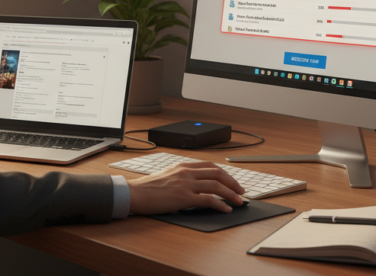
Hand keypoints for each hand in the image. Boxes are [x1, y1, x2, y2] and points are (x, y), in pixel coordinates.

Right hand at [127, 161, 244, 214]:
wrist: (135, 193)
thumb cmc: (148, 188)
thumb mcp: (167, 175)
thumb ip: (182, 177)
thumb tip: (197, 186)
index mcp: (183, 166)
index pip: (210, 166)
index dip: (225, 174)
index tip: (232, 181)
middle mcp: (186, 172)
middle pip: (217, 173)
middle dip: (232, 182)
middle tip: (240, 191)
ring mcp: (186, 184)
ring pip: (216, 185)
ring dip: (231, 193)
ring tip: (238, 201)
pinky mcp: (184, 197)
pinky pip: (208, 199)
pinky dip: (220, 204)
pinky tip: (226, 209)